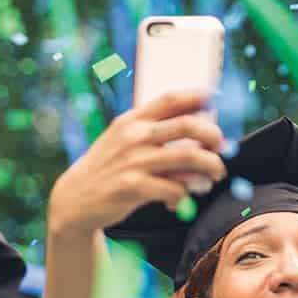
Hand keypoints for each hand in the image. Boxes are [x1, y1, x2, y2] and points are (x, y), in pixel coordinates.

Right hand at [47, 90, 226, 235]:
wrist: (75, 199)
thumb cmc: (108, 168)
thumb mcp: (123, 140)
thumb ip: (153, 131)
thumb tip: (196, 126)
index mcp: (133, 120)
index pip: (170, 98)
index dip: (198, 97)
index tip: (215, 103)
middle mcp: (134, 136)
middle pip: (188, 125)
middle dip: (213, 136)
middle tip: (222, 148)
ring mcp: (133, 161)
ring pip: (188, 157)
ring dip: (209, 167)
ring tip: (213, 176)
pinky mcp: (133, 186)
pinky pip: (174, 188)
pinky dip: (184, 194)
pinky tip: (180, 199)